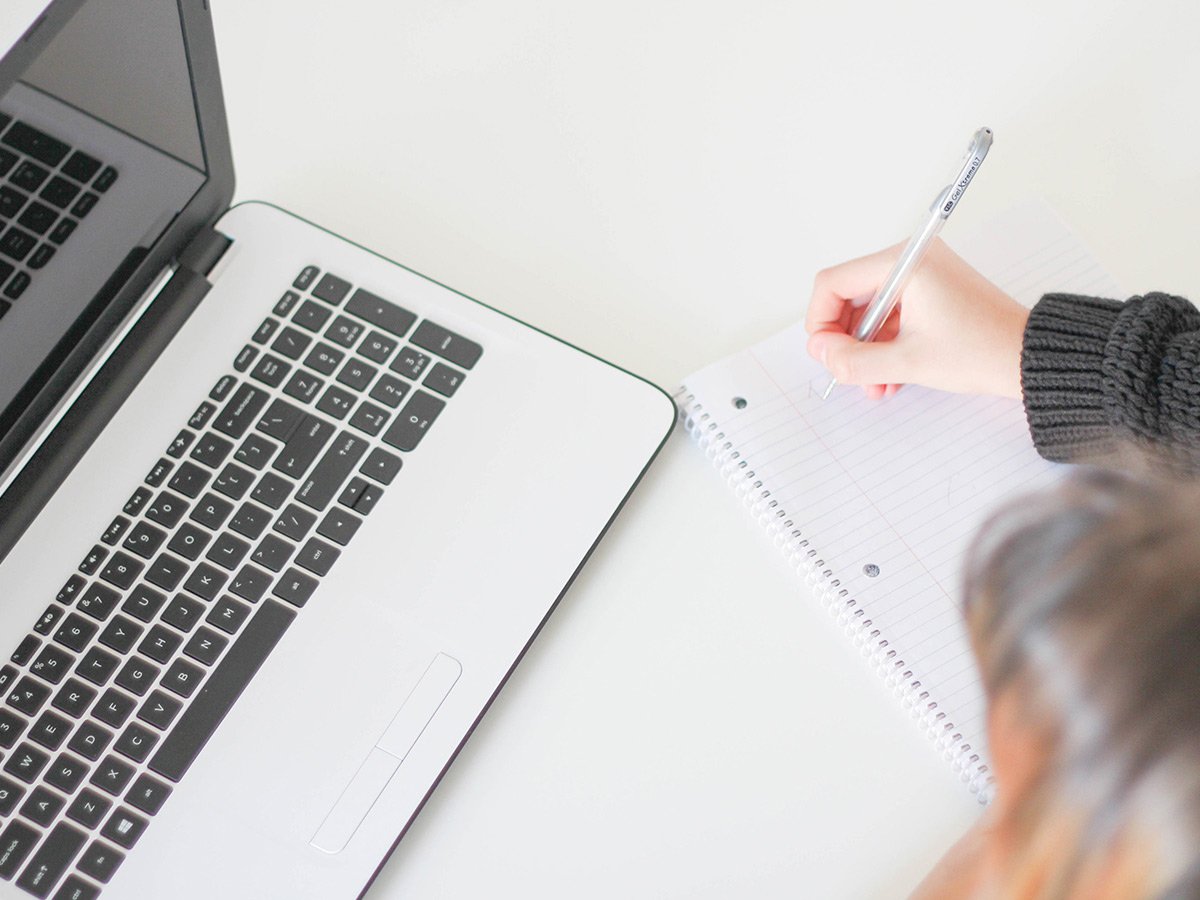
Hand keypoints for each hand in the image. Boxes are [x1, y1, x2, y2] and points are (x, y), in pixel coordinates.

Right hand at [805, 239, 1029, 399]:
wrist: (1029, 358)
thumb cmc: (982, 351)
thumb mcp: (907, 362)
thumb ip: (853, 359)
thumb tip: (821, 352)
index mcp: (904, 264)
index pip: (833, 282)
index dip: (820, 321)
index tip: (826, 353)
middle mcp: (911, 261)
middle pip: (849, 296)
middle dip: (845, 340)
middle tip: (847, 371)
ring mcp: (922, 276)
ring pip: (869, 311)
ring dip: (865, 349)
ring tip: (874, 383)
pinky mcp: (931, 292)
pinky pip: (891, 316)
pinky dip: (884, 345)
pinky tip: (889, 377)